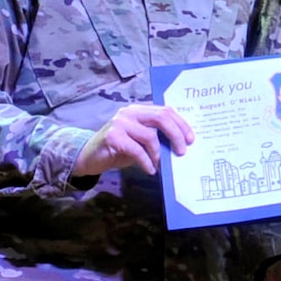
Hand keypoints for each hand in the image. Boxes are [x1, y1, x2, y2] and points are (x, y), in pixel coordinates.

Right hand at [74, 104, 194, 176]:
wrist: (89, 157)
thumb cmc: (118, 149)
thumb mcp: (139, 140)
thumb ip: (156, 137)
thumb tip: (179, 146)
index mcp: (139, 110)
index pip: (165, 111)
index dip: (181, 124)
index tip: (190, 139)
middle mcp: (130, 112)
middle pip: (161, 118)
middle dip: (176, 135)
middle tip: (182, 152)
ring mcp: (120, 123)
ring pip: (150, 136)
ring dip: (158, 154)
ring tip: (160, 165)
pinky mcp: (113, 136)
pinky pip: (137, 150)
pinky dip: (146, 162)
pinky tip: (150, 170)